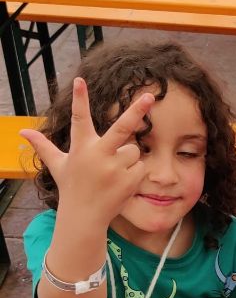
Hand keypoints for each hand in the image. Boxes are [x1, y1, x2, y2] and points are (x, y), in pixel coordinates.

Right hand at [20, 77, 153, 226]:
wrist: (85, 217)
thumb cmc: (72, 187)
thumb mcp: (58, 165)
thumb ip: (44, 146)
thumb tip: (22, 132)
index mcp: (82, 148)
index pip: (80, 119)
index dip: (80, 99)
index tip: (80, 80)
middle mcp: (99, 156)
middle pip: (122, 128)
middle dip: (137, 112)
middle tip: (151, 95)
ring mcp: (116, 169)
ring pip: (134, 150)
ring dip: (127, 158)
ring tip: (112, 173)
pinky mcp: (131, 179)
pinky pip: (141, 166)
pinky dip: (134, 172)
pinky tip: (121, 183)